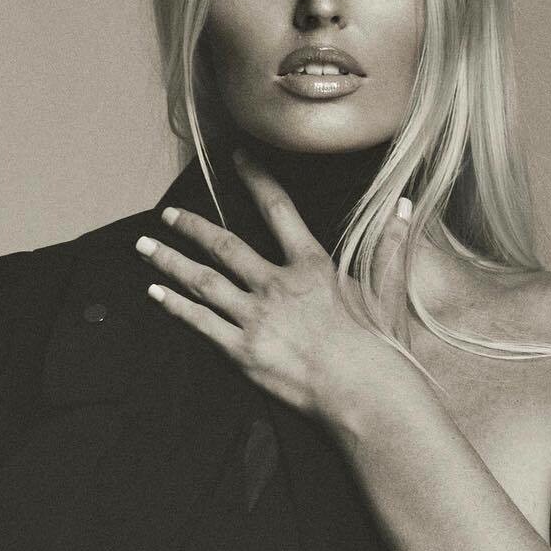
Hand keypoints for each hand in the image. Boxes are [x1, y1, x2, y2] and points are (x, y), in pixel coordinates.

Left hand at [135, 151, 413, 420]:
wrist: (365, 391)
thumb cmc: (380, 347)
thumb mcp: (387, 290)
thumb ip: (391, 246)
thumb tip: (406, 207)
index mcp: (311, 266)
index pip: (278, 210)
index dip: (256, 181)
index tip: (236, 159)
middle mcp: (277, 284)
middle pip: (224, 246)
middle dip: (191, 227)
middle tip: (168, 215)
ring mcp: (257, 317)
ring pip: (202, 280)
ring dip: (169, 261)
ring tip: (145, 247)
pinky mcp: (243, 351)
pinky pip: (200, 322)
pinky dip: (174, 305)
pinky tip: (155, 292)